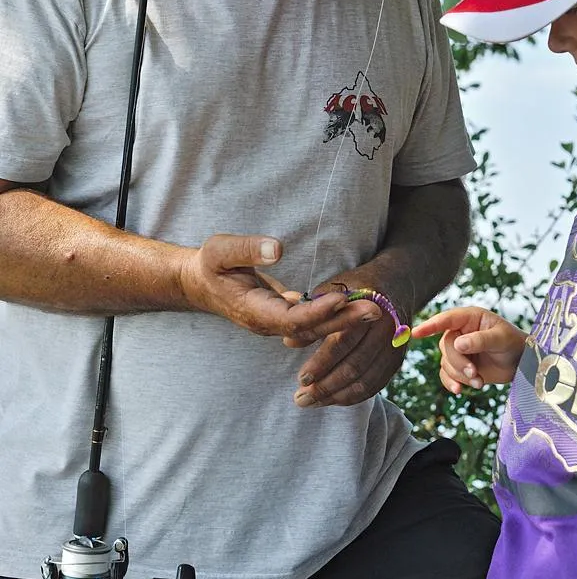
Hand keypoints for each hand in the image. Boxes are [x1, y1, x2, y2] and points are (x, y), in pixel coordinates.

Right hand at [178, 234, 371, 342]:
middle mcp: (268, 324)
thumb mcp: (219, 250)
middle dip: (342, 321)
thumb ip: (247, 249)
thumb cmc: (210, 264)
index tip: (340, 298)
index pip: (289, 318)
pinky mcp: (285, 316)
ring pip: (314, 328)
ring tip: (375, 309)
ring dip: (344, 320)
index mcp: (252, 311)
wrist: (200, 283)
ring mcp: (277, 323)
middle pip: (309, 329)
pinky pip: (313, 322)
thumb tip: (278, 248)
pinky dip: (335, 316)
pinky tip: (357, 306)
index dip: (316, 311)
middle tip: (374, 310)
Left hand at [288, 264, 408, 406]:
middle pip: (354, 366)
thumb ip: (312, 317)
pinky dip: (353, 397)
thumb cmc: (354, 289)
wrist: (395, 284)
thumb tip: (289, 342)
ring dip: (336, 397)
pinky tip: (333, 399)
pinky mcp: (397, 359)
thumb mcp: (330, 291)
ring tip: (312, 402)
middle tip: (301, 398)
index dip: (321, 363)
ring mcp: (394, 346)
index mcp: (368, 307)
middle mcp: (386, 328)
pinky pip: (375, 385)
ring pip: (364, 381)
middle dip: (325, 386)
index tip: (301, 378)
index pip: (342, 342)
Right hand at [411, 306, 526, 393]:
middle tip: (475, 373)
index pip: (446, 319)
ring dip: (460, 375)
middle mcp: (459, 332)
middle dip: (458, 363)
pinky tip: (459, 390)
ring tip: (479, 382)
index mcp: (469, 318)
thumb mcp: (501, 338)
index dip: (430, 326)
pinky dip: (451, 383)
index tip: (416, 333)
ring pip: (446, 363)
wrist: (520, 363)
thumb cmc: (513, 343)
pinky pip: (446, 375)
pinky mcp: (459, 367)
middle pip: (446, 347)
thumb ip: (480, 340)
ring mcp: (458, 350)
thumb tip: (458, 344)